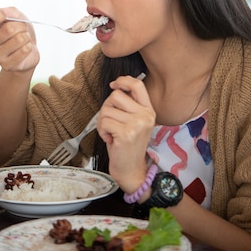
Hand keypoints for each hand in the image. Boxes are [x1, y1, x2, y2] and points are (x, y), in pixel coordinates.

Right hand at [0, 6, 39, 73]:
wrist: (28, 50)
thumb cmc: (19, 31)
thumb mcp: (15, 16)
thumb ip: (4, 11)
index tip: (6, 15)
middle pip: (8, 29)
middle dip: (21, 25)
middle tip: (21, 28)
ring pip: (19, 39)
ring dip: (26, 36)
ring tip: (23, 39)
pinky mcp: (7, 65)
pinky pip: (24, 50)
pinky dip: (29, 46)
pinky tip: (25, 48)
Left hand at [97, 75, 155, 192]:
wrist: (131, 170)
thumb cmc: (127, 145)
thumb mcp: (134, 122)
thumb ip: (129, 105)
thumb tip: (116, 87)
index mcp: (148, 110)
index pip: (138, 85)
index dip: (123, 80)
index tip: (114, 84)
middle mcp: (145, 116)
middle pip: (116, 95)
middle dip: (107, 107)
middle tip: (111, 122)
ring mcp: (137, 124)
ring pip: (107, 109)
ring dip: (103, 121)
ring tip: (111, 132)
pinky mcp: (126, 134)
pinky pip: (104, 122)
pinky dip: (102, 131)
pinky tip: (110, 139)